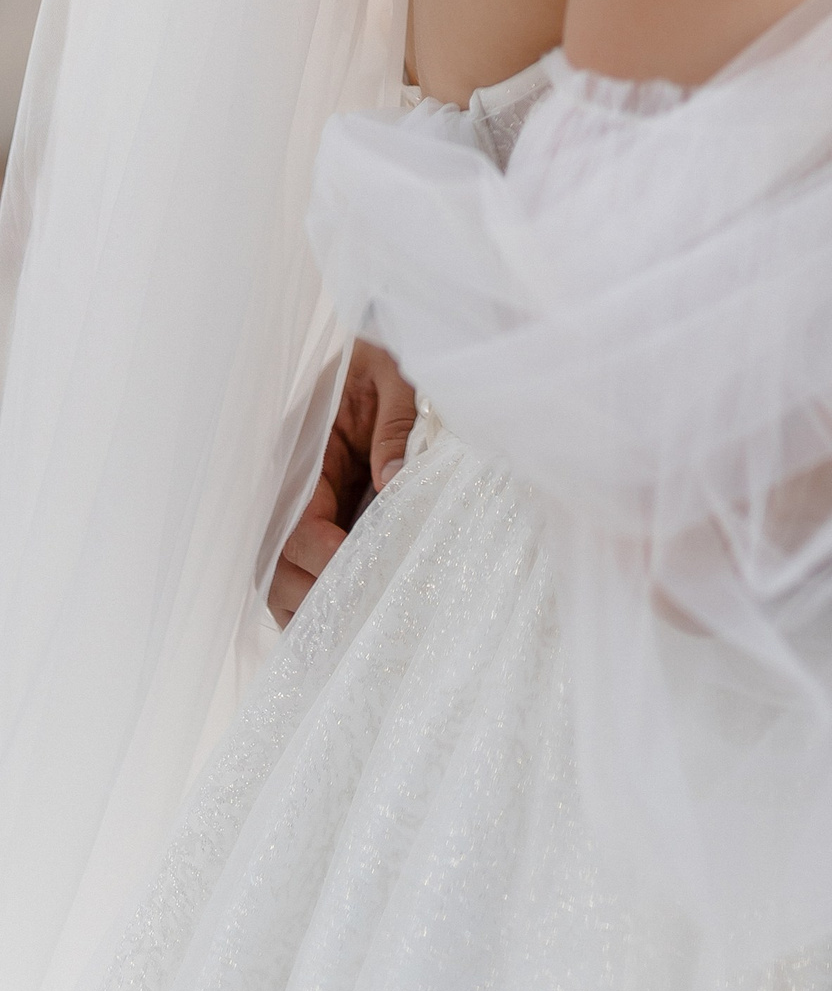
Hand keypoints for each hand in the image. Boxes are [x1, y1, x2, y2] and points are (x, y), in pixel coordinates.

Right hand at [267, 338, 416, 628]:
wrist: (384, 348)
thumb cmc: (390, 361)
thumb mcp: (398, 376)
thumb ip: (397, 423)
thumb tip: (394, 483)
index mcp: (300, 448)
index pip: (294, 520)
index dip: (319, 554)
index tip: (357, 570)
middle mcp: (288, 485)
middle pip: (275, 563)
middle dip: (310, 595)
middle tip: (355, 622)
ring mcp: (297, 507)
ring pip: (279, 578)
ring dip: (305, 611)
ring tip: (345, 642)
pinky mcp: (315, 521)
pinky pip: (298, 573)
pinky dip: (311, 606)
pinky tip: (339, 633)